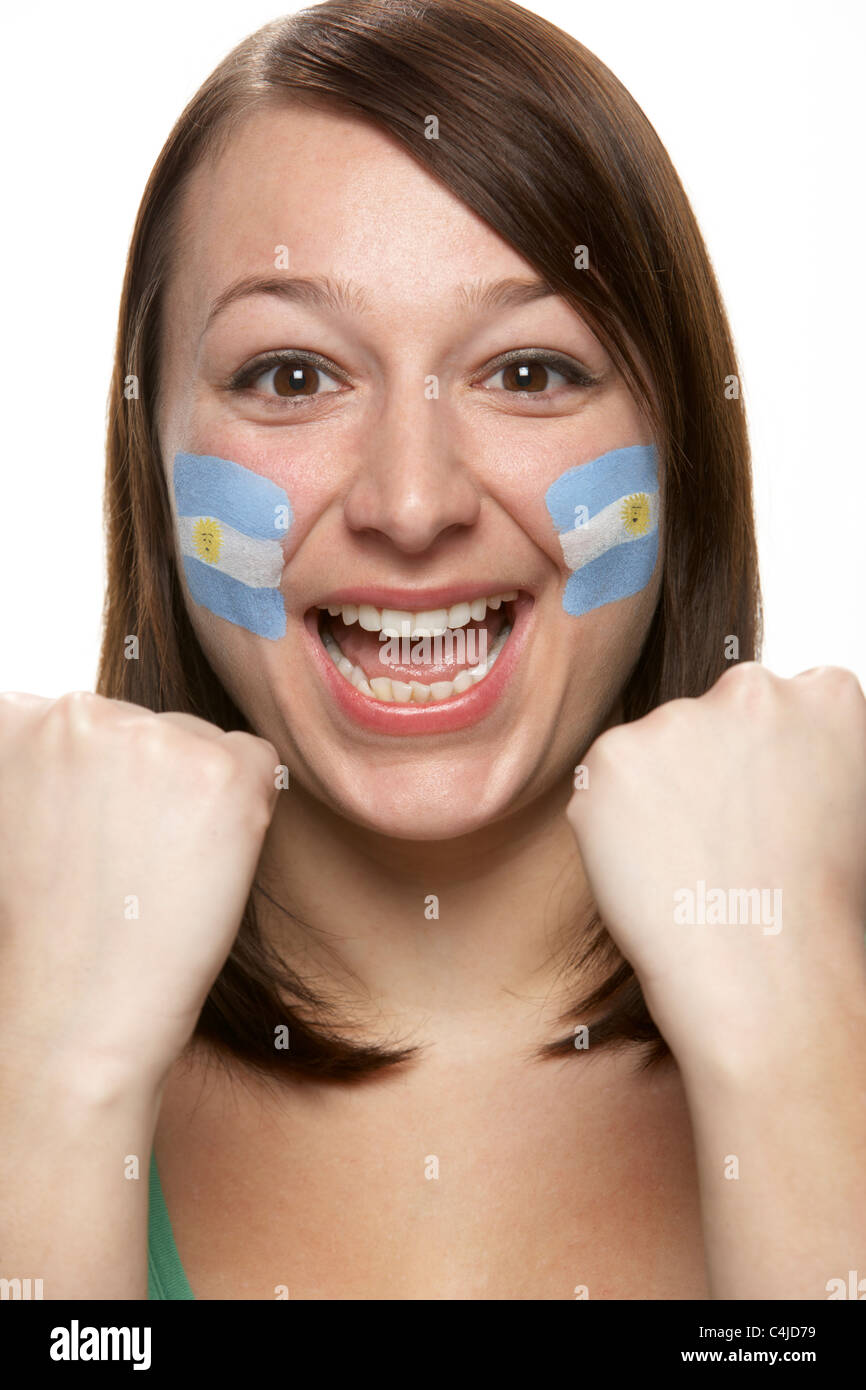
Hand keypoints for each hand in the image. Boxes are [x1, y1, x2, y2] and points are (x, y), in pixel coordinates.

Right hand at [0, 691, 279, 1094]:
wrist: (74, 1014)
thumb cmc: (43, 932)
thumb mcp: (21, 818)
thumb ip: (52, 764)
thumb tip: (110, 746)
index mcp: (16, 721)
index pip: (83, 722)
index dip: (98, 787)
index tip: (91, 842)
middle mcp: (79, 712)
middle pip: (146, 725)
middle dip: (148, 782)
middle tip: (127, 864)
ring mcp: (154, 736)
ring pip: (201, 741)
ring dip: (195, 794)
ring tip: (160, 870)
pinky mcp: (221, 771)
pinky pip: (258, 763)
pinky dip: (247, 809)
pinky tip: (207, 862)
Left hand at [566, 663, 865, 1071]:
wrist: (766, 977)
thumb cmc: (816, 910)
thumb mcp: (845, 802)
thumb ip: (801, 750)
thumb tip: (758, 753)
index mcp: (826, 694)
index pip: (786, 701)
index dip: (769, 762)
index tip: (767, 810)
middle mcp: (753, 690)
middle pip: (710, 717)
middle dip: (708, 767)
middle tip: (724, 844)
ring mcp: (677, 718)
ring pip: (653, 748)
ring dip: (659, 793)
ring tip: (691, 864)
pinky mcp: (611, 756)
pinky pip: (603, 784)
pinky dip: (612, 821)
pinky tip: (651, 868)